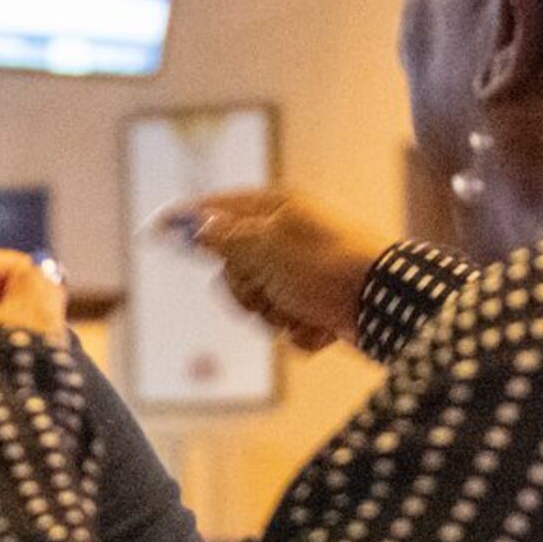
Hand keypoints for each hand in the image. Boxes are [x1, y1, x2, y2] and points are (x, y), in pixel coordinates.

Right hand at [157, 188, 387, 352]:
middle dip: (244, 291)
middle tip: (265, 291)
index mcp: (277, 210)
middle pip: (235, 269)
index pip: (219, 210)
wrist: (390, 306)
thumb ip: (225, 237)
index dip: (186, 221)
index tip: (152, 231)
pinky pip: (289, 324)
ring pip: (259, 303)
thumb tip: (197, 225)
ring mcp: (308, 274)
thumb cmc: (326, 267)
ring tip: (301, 312)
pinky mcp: (323, 306)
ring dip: (274, 315)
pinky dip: (301, 332)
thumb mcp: (265, 246)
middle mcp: (290, 238)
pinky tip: (321, 327)